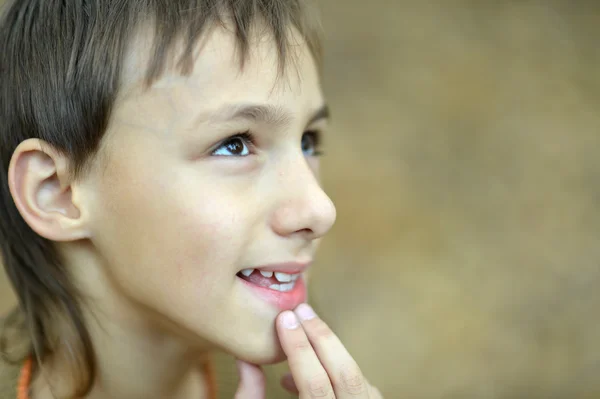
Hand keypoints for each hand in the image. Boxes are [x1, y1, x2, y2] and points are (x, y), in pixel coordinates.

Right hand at [234, 304, 381, 397]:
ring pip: (360, 379)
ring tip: (305, 328)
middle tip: (300, 310)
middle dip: (321, 338)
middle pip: (346, 375)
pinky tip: (316, 370)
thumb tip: (246, 358)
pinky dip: (340, 373)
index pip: (315, 385)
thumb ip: (251, 397)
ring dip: (332, 351)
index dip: (299, 349)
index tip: (284, 319)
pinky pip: (363, 390)